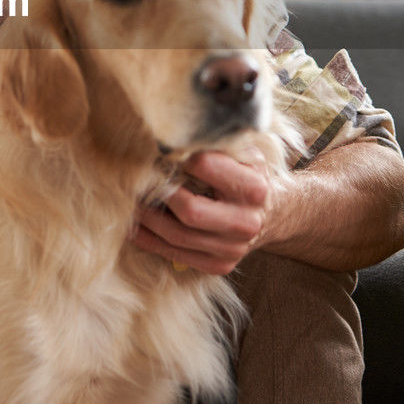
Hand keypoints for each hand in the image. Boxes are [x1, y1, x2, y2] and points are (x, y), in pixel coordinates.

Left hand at [131, 149, 270, 275]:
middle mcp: (246, 222)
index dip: (179, 157)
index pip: (205, 166)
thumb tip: (171, 139)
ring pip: (177, 236)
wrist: (271, 212)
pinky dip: (150, 240)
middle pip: (190, 211)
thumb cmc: (247, 174)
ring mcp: (233, 248)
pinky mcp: (220, 265)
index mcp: (254, 188)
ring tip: (132, 201)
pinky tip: (135, 226)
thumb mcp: (241, 153)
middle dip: (159, 194)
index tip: (161, 152)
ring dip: (147, 219)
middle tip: (139, 181)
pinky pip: (176, 255)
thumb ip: (214, 145)